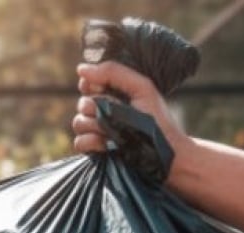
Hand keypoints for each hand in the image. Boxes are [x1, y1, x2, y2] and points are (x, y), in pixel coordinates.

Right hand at [71, 61, 187, 160]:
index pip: (88, 83)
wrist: (165, 153)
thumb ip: (113, 73)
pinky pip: (79, 142)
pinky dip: (90, 142)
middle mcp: (103, 111)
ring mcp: (98, 131)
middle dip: (94, 107)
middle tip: (114, 112)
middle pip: (82, 103)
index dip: (91, 85)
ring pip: (78, 122)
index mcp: (113, 94)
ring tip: (112, 131)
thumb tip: (82, 69)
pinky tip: (106, 144)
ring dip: (93, 125)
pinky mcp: (96, 150)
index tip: (102, 89)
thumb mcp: (141, 88)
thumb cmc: (157, 119)